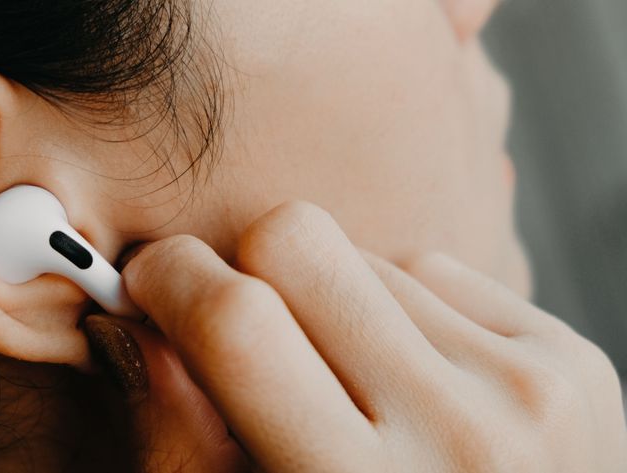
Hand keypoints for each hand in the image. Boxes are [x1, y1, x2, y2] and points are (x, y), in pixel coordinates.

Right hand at [89, 201, 626, 471]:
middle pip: (298, 241)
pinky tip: (410, 383)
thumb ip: (175, 440)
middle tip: (241, 324)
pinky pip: (435, 272)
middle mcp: (461, 434)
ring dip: (334, 304)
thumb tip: (132, 324)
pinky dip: (400, 312)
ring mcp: (528, 386)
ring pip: (368, 256)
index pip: (238, 321)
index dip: (169, 280)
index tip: (149, 281)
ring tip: (350, 386)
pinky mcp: (571, 358)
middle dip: (246, 269)